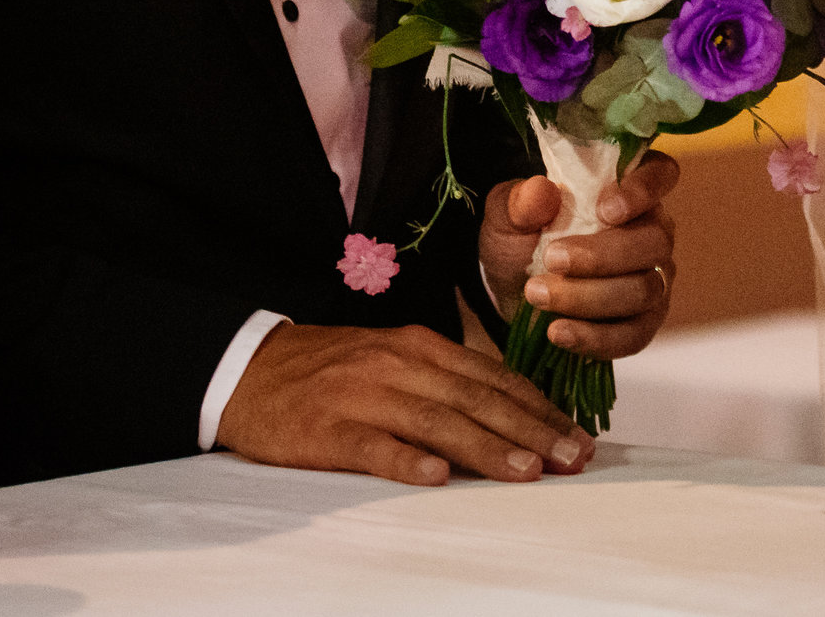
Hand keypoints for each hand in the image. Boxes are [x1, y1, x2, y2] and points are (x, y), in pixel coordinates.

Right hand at [215, 322, 593, 485]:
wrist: (249, 369)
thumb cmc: (331, 371)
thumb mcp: (394, 360)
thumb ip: (445, 381)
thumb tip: (509, 411)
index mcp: (418, 348)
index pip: (492, 378)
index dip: (538, 407)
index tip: (575, 434)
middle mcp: (398, 366)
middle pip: (475, 399)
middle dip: (530, 430)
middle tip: (571, 458)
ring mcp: (362, 396)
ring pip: (435, 421)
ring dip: (485, 448)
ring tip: (525, 471)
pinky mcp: (326, 430)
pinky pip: (372, 446)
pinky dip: (406, 460)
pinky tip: (436, 476)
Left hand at [478, 150, 679, 358]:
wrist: (512, 291)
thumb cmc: (521, 240)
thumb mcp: (508, 216)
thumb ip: (521, 202)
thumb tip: (541, 192)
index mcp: (628, 190)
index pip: (661, 173)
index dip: (644, 188)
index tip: (605, 209)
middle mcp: (652, 232)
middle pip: (655, 241)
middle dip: (602, 255)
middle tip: (552, 259)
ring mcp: (653, 279)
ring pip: (644, 290)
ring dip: (589, 297)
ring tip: (539, 296)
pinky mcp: (643, 323)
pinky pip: (635, 335)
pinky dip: (596, 337)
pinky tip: (559, 332)